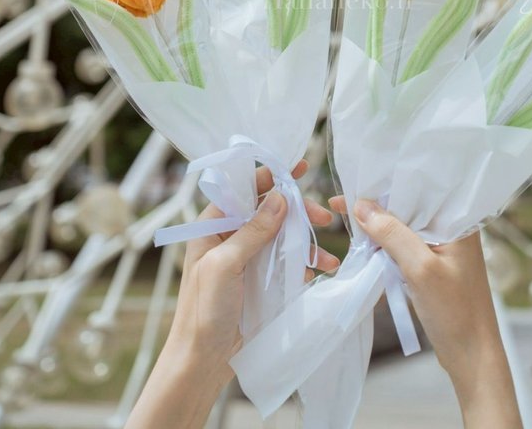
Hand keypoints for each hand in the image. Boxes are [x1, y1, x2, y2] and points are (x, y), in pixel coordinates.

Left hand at [128, 161, 337, 428]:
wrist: (201, 364)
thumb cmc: (202, 312)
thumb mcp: (224, 266)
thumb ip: (252, 231)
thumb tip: (279, 196)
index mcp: (213, 226)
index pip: (243, 190)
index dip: (270, 176)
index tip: (298, 167)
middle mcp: (231, 238)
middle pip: (270, 211)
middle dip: (298, 212)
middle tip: (325, 216)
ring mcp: (247, 260)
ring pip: (283, 237)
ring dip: (307, 241)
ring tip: (330, 256)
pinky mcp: (260, 283)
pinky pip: (287, 264)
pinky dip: (306, 264)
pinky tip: (321, 271)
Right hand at [330, 196, 521, 428]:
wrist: (473, 358)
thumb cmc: (455, 313)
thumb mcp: (421, 269)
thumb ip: (393, 234)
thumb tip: (362, 206)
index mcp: (459, 221)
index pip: (419, 190)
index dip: (384, 186)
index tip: (352, 185)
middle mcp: (453, 229)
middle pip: (410, 207)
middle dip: (377, 204)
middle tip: (341, 202)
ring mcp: (444, 248)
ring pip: (405, 228)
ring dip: (380, 226)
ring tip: (348, 219)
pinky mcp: (435, 266)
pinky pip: (407, 246)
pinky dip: (387, 245)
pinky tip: (368, 244)